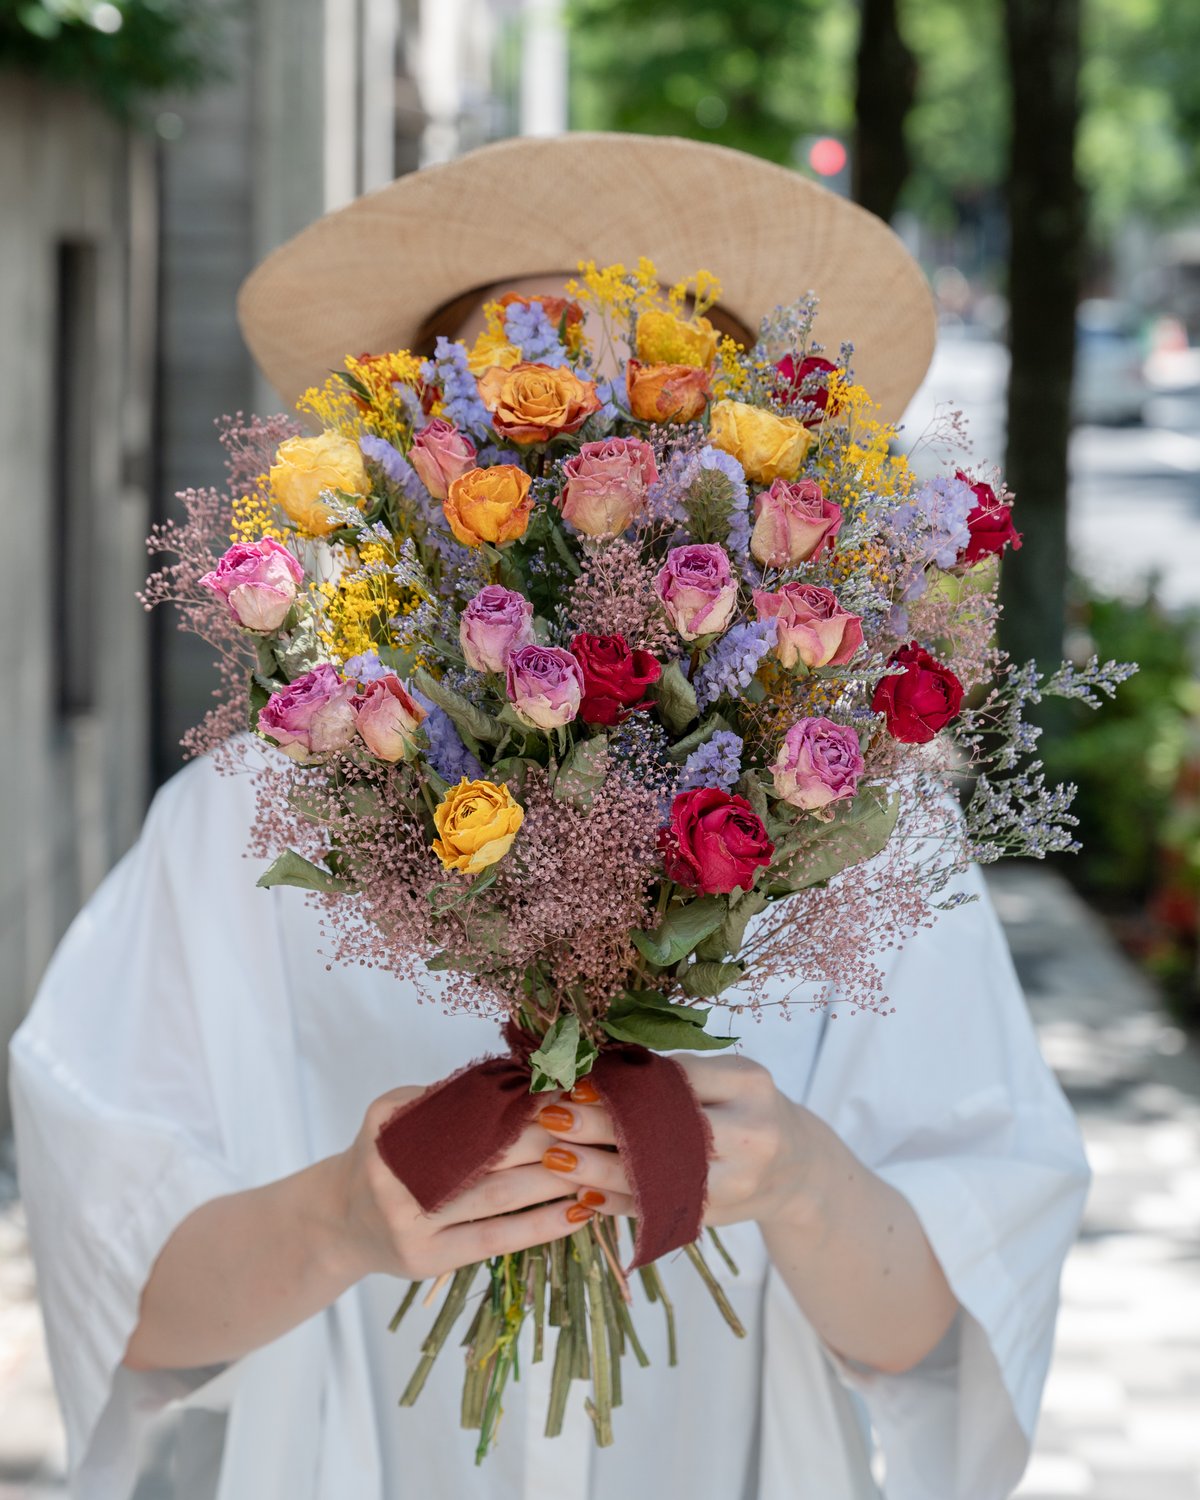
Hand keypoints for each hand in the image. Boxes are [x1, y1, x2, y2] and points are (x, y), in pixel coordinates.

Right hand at [334, 1086, 598, 1282]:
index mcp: (391, 1135)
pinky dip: (540, 1227)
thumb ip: (443, 1097)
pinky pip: (495, 1242)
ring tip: (595, 1164)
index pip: (469, 1118)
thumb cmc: (383, 1158)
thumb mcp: (393, 1115)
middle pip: (486, 1155)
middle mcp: (395, 1182)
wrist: (338, 1222)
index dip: (518, 1105)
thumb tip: (514, 1077)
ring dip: (552, 1181)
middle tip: (590, 1125)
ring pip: (497, 1199)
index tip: (562, 1093)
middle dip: (544, 1138)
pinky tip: (577, 1213)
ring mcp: (411, 1227)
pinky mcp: (428, 1261)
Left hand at [531, 1055, 818, 1231]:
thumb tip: (599, 1066)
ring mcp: (736, 1183)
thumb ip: (675, 1073)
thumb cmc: (748, 1108)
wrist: (796, 1170)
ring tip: (554, 1157)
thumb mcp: (728, 1076)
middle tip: (551, 1114)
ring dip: (598, 1169)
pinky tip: (583, 1193)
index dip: (623, 1082)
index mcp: (749, 1083)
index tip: (576, 1080)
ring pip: (657, 1178)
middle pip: (664, 1128)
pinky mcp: (716, 1218)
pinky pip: (657, 1210)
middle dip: (601, 1124)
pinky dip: (618, 1202)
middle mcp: (750, 1134)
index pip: (677, 1079)